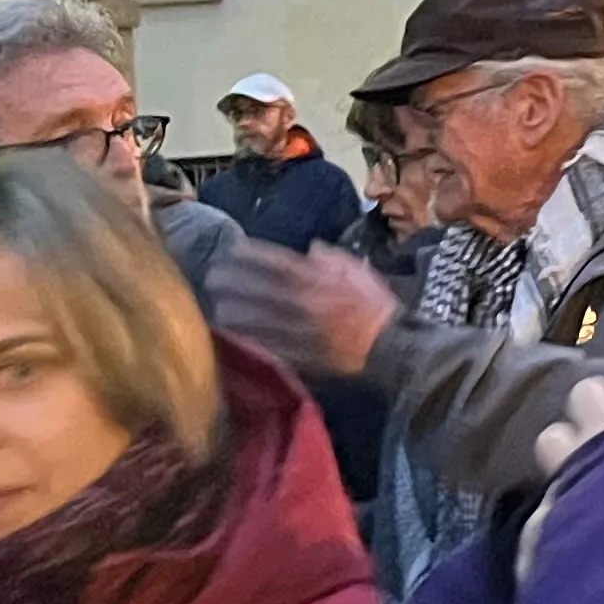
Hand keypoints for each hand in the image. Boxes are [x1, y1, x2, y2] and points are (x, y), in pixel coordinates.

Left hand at [209, 242, 400, 379]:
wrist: (390, 346)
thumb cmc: (376, 306)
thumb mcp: (360, 271)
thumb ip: (333, 259)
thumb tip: (311, 249)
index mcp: (320, 280)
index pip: (278, 262)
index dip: (253, 255)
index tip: (234, 249)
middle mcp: (304, 302)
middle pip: (261, 289)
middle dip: (235, 282)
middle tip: (213, 278)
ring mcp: (300, 329)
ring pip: (260, 318)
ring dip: (237, 311)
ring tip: (218, 306)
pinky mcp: (301, 353)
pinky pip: (270, 344)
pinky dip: (252, 338)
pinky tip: (237, 334)